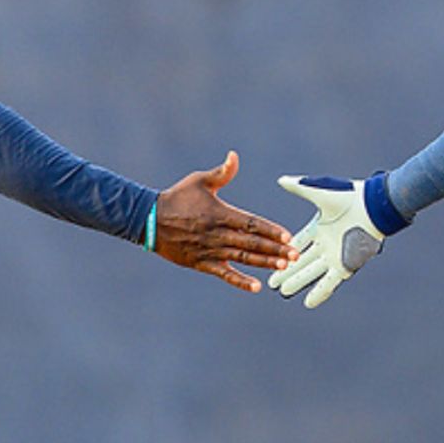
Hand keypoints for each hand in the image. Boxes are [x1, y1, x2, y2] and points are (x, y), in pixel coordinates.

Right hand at [154, 150, 297, 292]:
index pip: (251, 224)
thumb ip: (222, 172)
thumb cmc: (176, 198)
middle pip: (252, 243)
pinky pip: (224, 274)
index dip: (271, 230)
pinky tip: (256, 286)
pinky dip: (240, 281)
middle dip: (275, 249)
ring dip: (264, 263)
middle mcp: (217, 234)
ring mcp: (210, 250)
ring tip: (283, 266)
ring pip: (242, 258)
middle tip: (295, 255)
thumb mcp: (198, 181)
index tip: (288, 237)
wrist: (148, 219)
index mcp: (220, 214)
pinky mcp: (201, 262)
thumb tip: (234, 156)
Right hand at [267, 173, 403, 307]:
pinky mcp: (346, 264)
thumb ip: (299, 188)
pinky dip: (320, 292)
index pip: (297, 243)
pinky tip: (309, 303)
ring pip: (312, 272)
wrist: (373, 206)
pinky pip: (330, 282)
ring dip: (298, 282)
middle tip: (271, 282)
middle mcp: (325, 244)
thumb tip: (281, 180)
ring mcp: (335, 255)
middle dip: (285, 271)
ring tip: (283, 293)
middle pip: (300, 261)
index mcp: (319, 228)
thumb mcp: (318, 191)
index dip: (282, 250)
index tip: (268, 257)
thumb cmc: (349, 196)